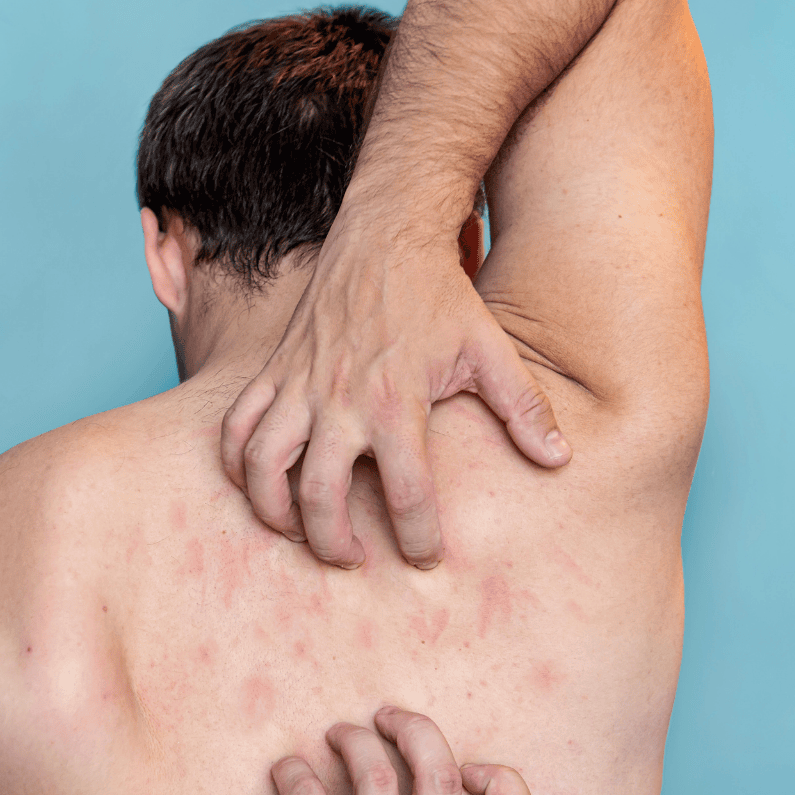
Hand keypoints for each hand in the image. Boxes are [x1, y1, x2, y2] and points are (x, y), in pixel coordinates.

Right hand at [220, 216, 569, 569]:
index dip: (418, 537)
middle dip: (335, 543)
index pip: (406, 493)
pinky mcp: (272, 370)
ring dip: (275, 512)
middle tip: (354, 560)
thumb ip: (525, 408)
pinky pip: (235, 428)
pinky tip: (258, 487)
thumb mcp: (491, 350)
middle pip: (320, 496)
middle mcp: (339, 398)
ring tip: (298, 534)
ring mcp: (298, 385)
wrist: (385, 234)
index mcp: (396, 400)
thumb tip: (559, 459)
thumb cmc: (441, 296)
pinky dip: (236, 466)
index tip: (426, 556)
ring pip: (263, 467)